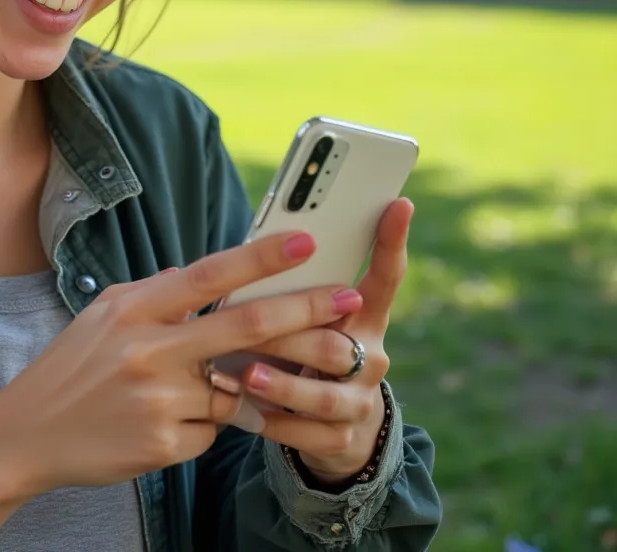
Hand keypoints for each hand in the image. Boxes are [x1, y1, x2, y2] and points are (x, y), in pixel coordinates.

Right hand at [0, 231, 360, 496]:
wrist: (28, 433)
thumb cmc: (72, 366)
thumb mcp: (105, 315)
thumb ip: (156, 293)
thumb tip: (199, 273)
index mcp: (135, 309)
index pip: (210, 276)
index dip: (262, 257)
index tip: (307, 242)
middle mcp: (149, 351)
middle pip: (245, 327)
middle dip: (307, 311)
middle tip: (351, 300)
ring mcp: (159, 401)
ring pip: (237, 387)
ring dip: (262, 382)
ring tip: (289, 376)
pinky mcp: (165, 446)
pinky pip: (214, 429)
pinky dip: (211, 421)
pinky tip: (174, 420)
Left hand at [238, 198, 414, 482]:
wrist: (334, 428)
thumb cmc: (305, 351)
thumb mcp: (307, 320)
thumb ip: (289, 291)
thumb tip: (248, 248)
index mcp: (363, 317)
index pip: (384, 276)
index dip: (392, 241)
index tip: (399, 203)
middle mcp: (370, 357)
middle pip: (338, 340)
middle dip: (295, 331)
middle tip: (258, 319)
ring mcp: (359, 401)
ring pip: (324, 394)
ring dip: (284, 383)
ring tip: (249, 374)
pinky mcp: (342, 440)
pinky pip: (307, 433)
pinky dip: (274, 422)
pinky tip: (246, 412)